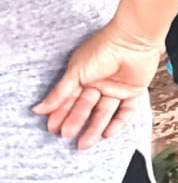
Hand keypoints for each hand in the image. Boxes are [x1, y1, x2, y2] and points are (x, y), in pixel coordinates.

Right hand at [34, 22, 160, 149]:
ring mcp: (117, 88)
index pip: (70, 99)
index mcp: (84, 77)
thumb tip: (38, 108)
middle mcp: (100, 84)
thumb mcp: (76, 71)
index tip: (52, 127)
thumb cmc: (103, 48)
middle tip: (66, 135)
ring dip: (94, 128)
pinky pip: (126, 111)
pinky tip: (107, 133)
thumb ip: (60, 92)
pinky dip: (118, 123)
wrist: (133, 39)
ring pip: (104, 112)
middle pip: (86, 108)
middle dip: (76, 121)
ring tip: (84, 143)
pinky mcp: (134, 91)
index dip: (61, 113)